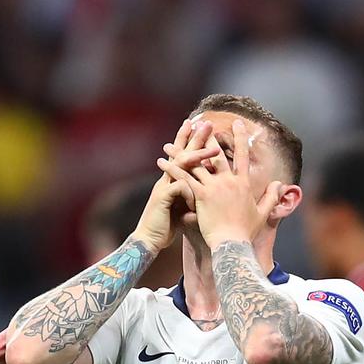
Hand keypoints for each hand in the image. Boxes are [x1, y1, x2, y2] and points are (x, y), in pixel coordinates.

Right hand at [135, 120, 220, 250]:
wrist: (149, 240)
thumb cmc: (166, 225)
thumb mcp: (183, 208)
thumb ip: (193, 197)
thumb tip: (207, 193)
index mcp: (172, 179)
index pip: (182, 154)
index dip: (189, 140)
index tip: (199, 125)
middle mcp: (167, 178)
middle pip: (182, 152)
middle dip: (194, 137)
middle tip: (206, 122)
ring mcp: (164, 186)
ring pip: (181, 165)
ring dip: (199, 156)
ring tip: (215, 149)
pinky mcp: (162, 197)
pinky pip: (180, 186)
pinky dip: (192, 190)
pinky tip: (198, 197)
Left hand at [157, 119, 282, 250]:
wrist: (232, 244)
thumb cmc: (246, 232)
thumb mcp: (263, 213)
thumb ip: (271, 196)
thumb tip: (280, 184)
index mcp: (243, 183)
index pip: (242, 154)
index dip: (239, 137)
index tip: (236, 123)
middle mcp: (229, 181)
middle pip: (215, 153)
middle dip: (206, 137)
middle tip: (199, 125)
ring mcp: (214, 187)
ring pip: (195, 163)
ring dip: (181, 152)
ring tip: (169, 144)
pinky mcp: (201, 195)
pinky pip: (183, 178)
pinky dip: (172, 168)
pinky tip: (161, 161)